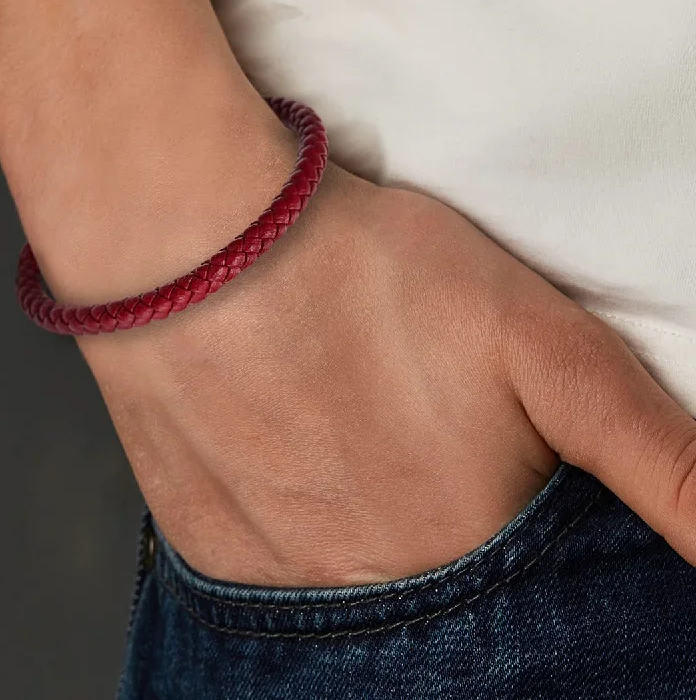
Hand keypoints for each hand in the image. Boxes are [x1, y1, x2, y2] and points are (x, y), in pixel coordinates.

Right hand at [78, 162, 695, 586]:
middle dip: (439, 517)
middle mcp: (370, 591)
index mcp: (465, 551)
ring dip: (366, 522)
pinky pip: (276, 571)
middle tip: (403, 430)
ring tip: (346, 430)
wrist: (200, 248)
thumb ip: (652, 452)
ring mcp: (279, 583)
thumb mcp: (540, 342)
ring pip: (353, 584)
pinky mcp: (213, 552)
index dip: (509, 520)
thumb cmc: (365, 273)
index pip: (527, 601)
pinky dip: (297, 523)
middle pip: (436, 588)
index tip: (477, 475)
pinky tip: (290, 450)